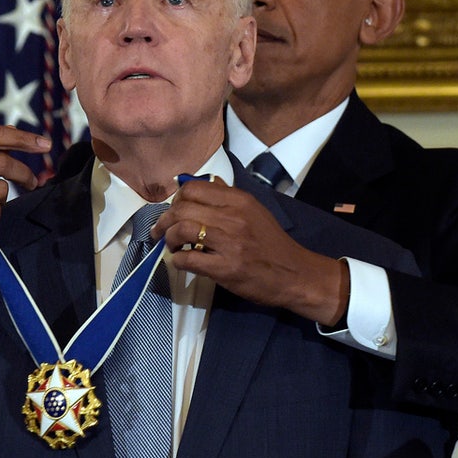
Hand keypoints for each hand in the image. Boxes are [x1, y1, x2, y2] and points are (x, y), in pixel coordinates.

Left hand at [151, 178, 348, 325]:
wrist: (295, 274)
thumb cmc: (271, 242)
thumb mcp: (254, 210)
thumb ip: (229, 196)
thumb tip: (205, 183)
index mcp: (238, 200)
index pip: (193, 188)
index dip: (176, 200)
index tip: (174, 212)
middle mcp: (233, 217)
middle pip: (182, 208)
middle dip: (165, 221)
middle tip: (162, 232)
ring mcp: (229, 243)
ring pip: (182, 230)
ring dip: (169, 239)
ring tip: (172, 247)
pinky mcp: (226, 268)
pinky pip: (189, 260)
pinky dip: (177, 261)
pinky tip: (181, 262)